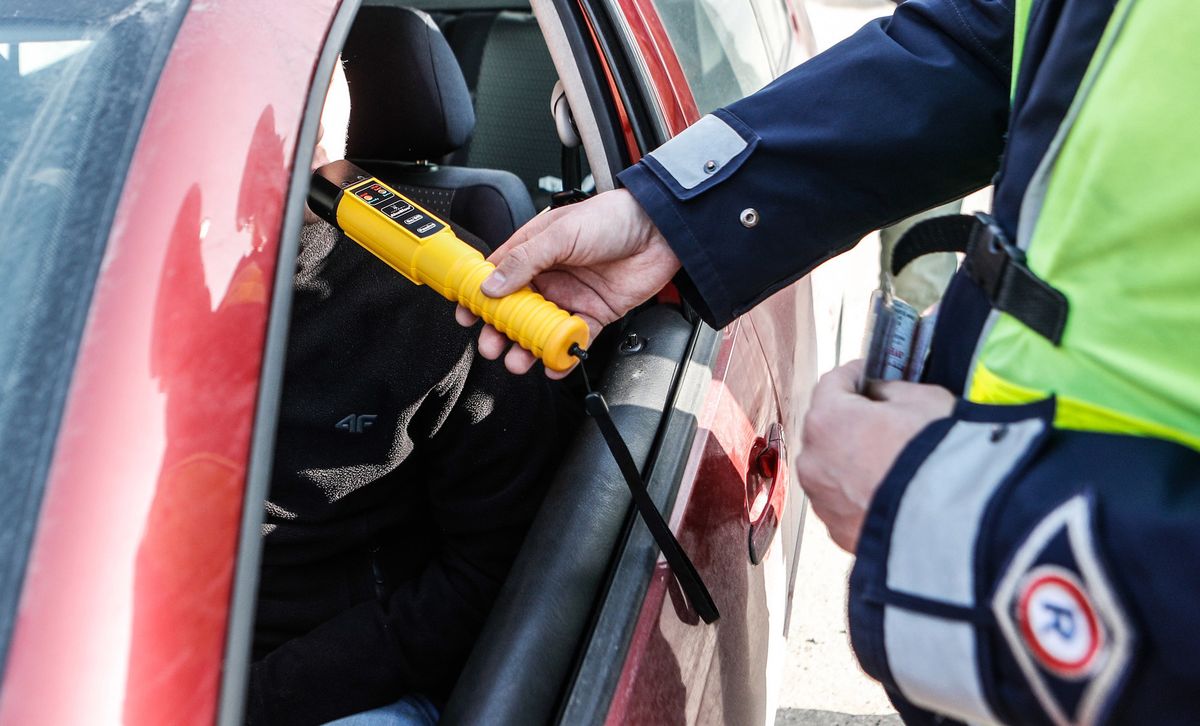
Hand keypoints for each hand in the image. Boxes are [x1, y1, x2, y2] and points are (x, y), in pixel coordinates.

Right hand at [454, 189, 679, 376]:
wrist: (660, 230)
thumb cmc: (612, 217)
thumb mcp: (561, 233)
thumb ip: (525, 260)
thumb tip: (491, 286)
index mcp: (535, 249)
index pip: (499, 275)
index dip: (480, 296)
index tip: (466, 315)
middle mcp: (551, 274)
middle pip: (516, 310)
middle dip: (501, 331)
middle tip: (490, 346)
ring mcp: (572, 296)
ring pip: (542, 329)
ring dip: (527, 347)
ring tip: (518, 361)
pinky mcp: (596, 313)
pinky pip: (574, 339)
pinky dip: (562, 354)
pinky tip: (553, 363)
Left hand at [797, 360, 954, 551]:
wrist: (954, 522)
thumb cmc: (938, 456)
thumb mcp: (924, 400)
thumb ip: (892, 391)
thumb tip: (881, 395)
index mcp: (828, 419)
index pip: (832, 382)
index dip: (855, 375)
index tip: (869, 375)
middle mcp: (813, 459)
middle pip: (826, 427)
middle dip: (851, 420)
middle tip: (884, 420)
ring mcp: (822, 498)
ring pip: (831, 468)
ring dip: (851, 460)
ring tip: (889, 462)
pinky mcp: (836, 529)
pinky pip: (843, 502)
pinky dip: (859, 494)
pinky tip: (889, 492)